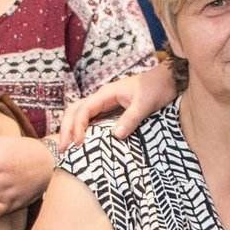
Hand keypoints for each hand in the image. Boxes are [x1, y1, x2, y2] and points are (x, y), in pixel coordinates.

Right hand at [56, 58, 175, 147]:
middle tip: (62, 149)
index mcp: (106, 93)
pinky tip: (81, 141)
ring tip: (66, 147)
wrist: (167, 80)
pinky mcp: (110, 109)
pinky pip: (90, 118)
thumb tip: (115, 136)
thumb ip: (131, 118)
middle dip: (66, 129)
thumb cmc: (156, 88)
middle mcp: (101, 97)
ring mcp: (104, 103)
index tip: (78, 143)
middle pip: (74, 110)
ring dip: (70, 128)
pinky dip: (81, 129)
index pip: (83, 110)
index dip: (77, 127)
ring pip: (79, 113)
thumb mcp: (146, 104)